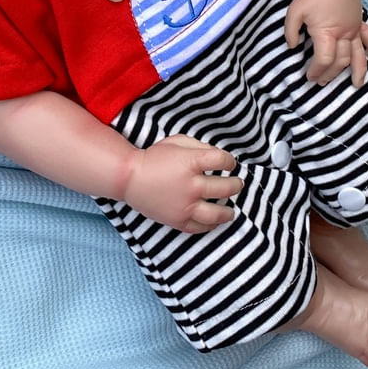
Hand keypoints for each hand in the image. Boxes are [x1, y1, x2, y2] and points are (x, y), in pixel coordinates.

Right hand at [122, 134, 242, 232]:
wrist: (130, 178)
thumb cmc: (154, 157)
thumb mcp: (177, 141)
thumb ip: (200, 146)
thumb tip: (219, 156)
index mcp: (191, 162)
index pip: (223, 161)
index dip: (230, 161)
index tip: (230, 163)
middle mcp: (191, 185)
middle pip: (226, 187)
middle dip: (236, 184)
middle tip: (237, 184)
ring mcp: (186, 206)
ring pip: (218, 213)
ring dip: (229, 211)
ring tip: (231, 209)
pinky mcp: (178, 221)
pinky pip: (201, 227)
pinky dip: (210, 225)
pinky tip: (214, 220)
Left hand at [284, 0, 367, 86]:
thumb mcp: (295, 11)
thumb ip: (290, 31)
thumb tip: (292, 47)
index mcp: (327, 33)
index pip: (324, 59)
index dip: (317, 70)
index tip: (309, 76)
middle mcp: (344, 34)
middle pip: (340, 61)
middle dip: (330, 73)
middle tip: (321, 81)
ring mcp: (353, 29)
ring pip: (358, 55)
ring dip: (357, 71)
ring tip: (356, 84)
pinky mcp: (359, 23)